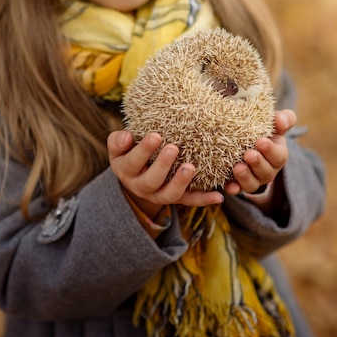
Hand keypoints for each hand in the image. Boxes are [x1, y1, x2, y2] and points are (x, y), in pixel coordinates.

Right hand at [107, 130, 223, 218]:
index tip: (156, 135)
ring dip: (181, 182)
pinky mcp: (177, 199)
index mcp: (126, 171)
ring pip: (170, 195)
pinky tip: (218, 196)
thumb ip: (118, 141)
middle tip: (174, 148)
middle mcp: (142, 187)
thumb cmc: (129, 152)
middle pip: (151, 181)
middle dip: (162, 165)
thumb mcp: (119, 147)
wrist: (137, 175)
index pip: (132, 162)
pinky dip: (204, 199)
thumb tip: (127, 136)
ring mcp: (160, 195)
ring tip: (191, 167)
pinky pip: (190, 201)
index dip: (143, 150)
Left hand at [224, 109, 296, 195]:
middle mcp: (267, 171)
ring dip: (246, 177)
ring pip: (252, 184)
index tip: (261, 141)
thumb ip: (284, 118)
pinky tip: (229, 186)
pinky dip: (233, 188)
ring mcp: (253, 179)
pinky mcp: (238, 183)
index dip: (270, 150)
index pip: (279, 156)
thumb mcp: (274, 122)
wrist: (243, 135)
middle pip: (266, 173)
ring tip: (238, 168)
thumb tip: (281, 119)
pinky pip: (237, 189)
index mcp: (278, 156)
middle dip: (258, 163)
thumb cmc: (262, 128)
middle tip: (249, 154)